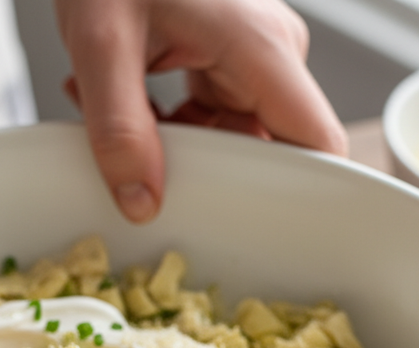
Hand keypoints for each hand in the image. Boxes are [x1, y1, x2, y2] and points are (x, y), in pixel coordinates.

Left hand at [55, 0, 347, 223]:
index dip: (304, 193)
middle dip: (205, 166)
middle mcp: (271, 53)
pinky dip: (164, 118)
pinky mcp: (225, 54)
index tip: (269, 234)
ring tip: (117, 113)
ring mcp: (250, 54)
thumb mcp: (100, 43)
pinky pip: (209, 110)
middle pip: (267, 146)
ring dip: (174, 140)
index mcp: (263, 48)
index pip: (318, 143)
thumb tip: (141, 201)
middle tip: (144, 166)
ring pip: (231, 132)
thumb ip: (118, 127)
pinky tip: (122, 98)